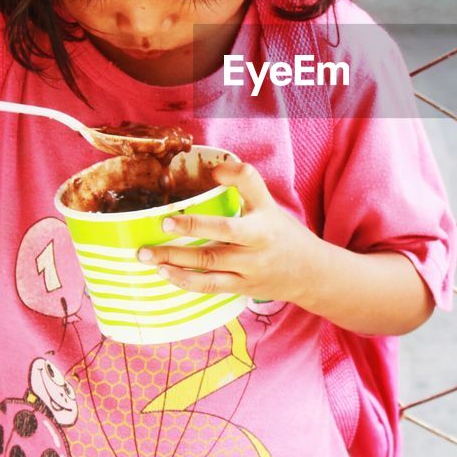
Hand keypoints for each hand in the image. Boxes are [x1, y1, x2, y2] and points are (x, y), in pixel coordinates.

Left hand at [136, 159, 326, 304]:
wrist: (309, 274)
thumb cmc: (282, 234)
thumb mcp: (269, 205)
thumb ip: (245, 183)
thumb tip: (215, 168)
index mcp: (265, 217)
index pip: (251, 189)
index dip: (234, 179)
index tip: (212, 173)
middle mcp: (258, 243)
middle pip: (223, 233)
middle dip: (190, 228)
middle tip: (162, 224)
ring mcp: (248, 269)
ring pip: (210, 264)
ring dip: (176, 260)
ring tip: (147, 255)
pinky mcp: (240, 287)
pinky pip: (210, 286)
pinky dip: (185, 281)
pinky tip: (165, 273)